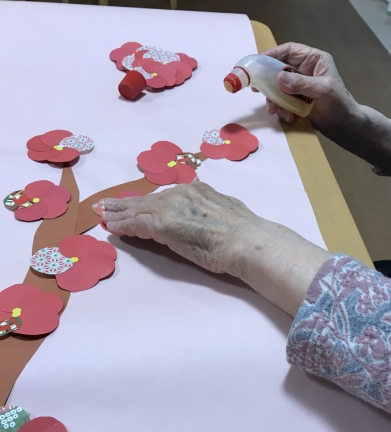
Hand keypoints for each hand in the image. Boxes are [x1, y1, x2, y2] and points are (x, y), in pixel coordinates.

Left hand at [103, 181, 328, 315]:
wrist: (245, 241)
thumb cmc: (245, 232)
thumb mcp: (228, 210)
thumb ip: (214, 207)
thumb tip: (212, 210)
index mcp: (198, 190)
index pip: (166, 196)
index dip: (149, 201)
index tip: (137, 203)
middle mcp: (181, 194)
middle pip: (148, 200)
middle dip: (127, 204)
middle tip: (109, 205)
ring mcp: (170, 208)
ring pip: (138, 210)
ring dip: (119, 213)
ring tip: (104, 214)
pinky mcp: (162, 225)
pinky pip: (136, 224)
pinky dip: (122, 226)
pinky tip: (111, 227)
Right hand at [259, 42, 390, 170]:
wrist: (344, 126)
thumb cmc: (340, 104)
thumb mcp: (323, 89)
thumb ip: (301, 83)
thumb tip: (279, 78)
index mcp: (314, 60)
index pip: (290, 50)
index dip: (273, 54)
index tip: (258, 63)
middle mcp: (305, 70)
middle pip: (280, 68)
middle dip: (269, 81)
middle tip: (257, 89)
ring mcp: (300, 86)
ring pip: (278, 86)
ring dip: (274, 99)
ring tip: (275, 111)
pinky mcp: (297, 100)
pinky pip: (282, 100)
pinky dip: (281, 108)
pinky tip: (287, 117)